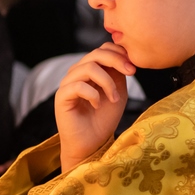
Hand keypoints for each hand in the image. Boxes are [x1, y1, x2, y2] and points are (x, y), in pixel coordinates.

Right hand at [55, 43, 133, 173]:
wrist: (92, 144)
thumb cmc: (104, 119)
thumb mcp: (118, 92)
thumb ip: (119, 74)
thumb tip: (123, 57)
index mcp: (90, 70)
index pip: (101, 49)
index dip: (118, 53)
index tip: (133, 68)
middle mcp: (77, 73)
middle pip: (95, 54)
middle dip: (116, 61)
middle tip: (130, 73)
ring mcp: (67, 84)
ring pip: (88, 68)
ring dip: (107, 82)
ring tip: (114, 99)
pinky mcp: (61, 97)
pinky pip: (78, 85)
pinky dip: (93, 94)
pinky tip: (98, 105)